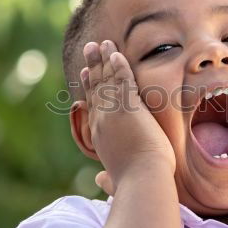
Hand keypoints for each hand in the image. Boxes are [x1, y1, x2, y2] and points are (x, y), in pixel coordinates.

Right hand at [82, 40, 175, 194]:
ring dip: (103, 59)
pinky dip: (118, 65)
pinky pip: (122, 80)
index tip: (85, 74)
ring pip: (105, 80)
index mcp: (98, 137)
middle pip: (95, 87)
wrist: (142, 181)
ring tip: (100, 42)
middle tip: (89, 48)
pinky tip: (115, 52)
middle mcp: (100, 122)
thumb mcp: (116, 180)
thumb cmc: (134, 184)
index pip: (92, 106)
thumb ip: (108, 178)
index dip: (89, 88)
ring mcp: (111, 113)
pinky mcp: (127, 107)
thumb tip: (101, 179)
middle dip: (92, 66)